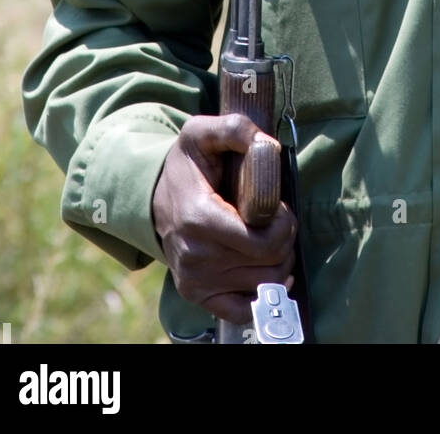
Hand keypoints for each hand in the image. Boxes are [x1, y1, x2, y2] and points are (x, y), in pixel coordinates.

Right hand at [152, 113, 296, 325]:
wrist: (154, 198)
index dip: (283, 223)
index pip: (264, 242)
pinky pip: (243, 311)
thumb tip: (266, 144)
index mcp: (199, 218)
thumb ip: (234, 128)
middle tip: (276, 220)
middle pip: (270, 263)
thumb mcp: (201, 132)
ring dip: (278, 260)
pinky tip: (265, 270)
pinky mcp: (197, 294)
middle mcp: (195, 256)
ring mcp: (195, 280)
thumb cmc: (185, 165)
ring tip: (268, 237)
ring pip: (265, 284)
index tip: (276, 206)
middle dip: (284, 238)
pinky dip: (262, 293)